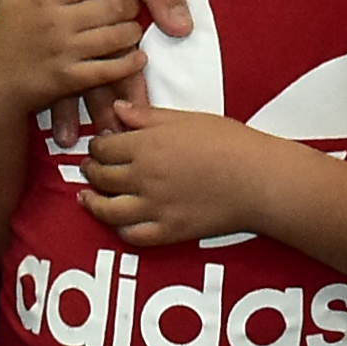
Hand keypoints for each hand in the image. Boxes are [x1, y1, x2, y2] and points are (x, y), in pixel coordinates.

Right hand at [0, 0, 152, 122]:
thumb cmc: (4, 33)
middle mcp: (55, 21)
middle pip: (110, 6)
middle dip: (129, 3)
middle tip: (133, 3)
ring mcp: (64, 52)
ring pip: (115, 37)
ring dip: (133, 32)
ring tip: (134, 27)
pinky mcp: (70, 80)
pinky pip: (110, 70)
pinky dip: (130, 64)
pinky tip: (138, 57)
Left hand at [77, 97, 274, 247]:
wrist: (258, 179)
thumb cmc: (228, 142)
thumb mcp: (185, 118)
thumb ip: (146, 116)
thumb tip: (117, 108)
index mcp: (145, 146)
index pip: (103, 147)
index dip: (97, 146)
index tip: (100, 145)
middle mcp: (143, 178)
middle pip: (100, 176)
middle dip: (92, 170)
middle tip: (91, 167)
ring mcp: (154, 208)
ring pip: (108, 210)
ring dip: (93, 203)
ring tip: (88, 197)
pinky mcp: (169, 231)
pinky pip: (133, 236)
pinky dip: (120, 230)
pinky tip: (118, 222)